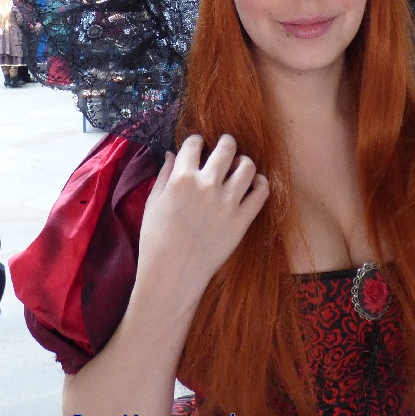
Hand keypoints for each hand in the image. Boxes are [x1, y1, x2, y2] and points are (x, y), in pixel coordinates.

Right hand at [137, 134, 269, 295]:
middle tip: (226, 145)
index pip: (195, 145)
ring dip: (243, 162)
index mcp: (182, 179)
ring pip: (247, 166)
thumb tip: (171, 155)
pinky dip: (260, 183)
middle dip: (226, 142)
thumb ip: (164, 176)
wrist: (172, 273)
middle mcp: (207, 185)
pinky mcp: (243, 220)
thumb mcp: (153, 204)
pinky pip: (261, 192)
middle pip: (227, 149)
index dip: (197, 141)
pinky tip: (254, 184)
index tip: (199, 145)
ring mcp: (228, 202)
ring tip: (239, 166)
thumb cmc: (156, 240)